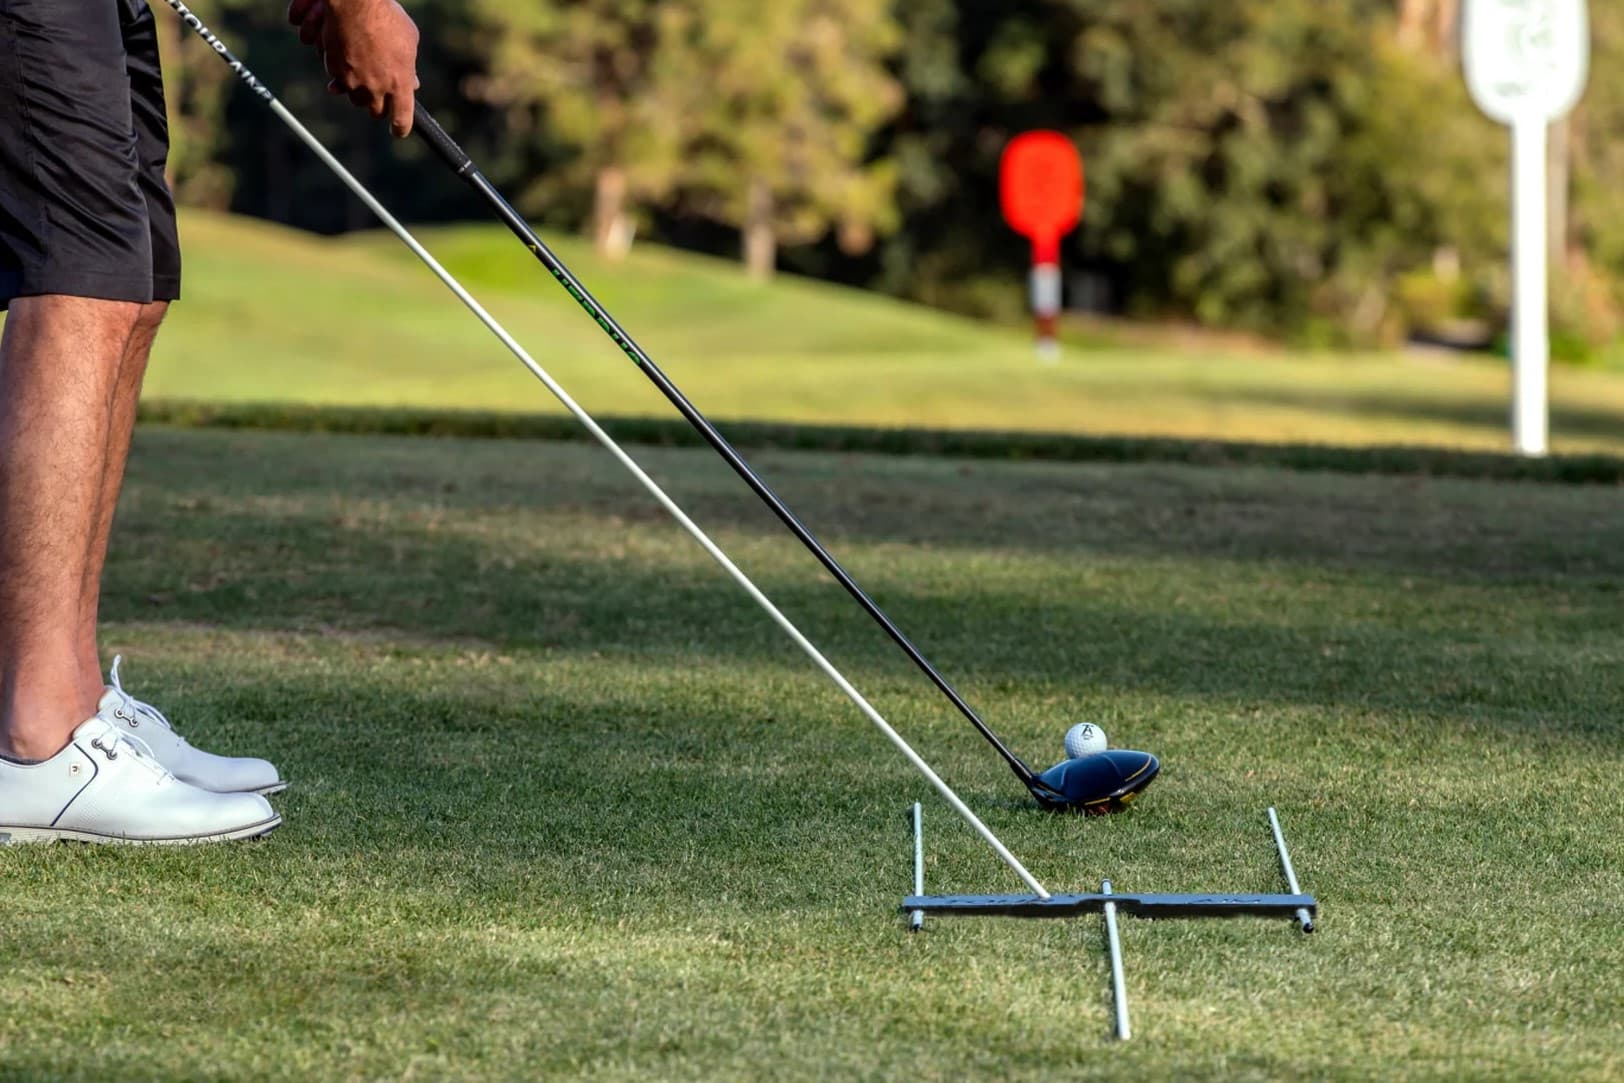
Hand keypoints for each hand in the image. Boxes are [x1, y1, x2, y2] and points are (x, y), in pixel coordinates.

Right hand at [287, 0, 419, 137]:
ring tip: (364, 73)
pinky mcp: (335, 71)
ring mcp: (354, 81)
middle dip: (378, 105)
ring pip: (355, 98)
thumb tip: (412, 83)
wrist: (354, 2)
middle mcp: (377, 87)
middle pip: (375, 111)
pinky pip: (338, 82)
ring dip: (359, 90)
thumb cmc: (386, 16)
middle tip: (381, 95)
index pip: (402, 119)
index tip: (398, 130)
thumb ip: (409, 66)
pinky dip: (341, 76)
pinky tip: (346, 62)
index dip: (400, 127)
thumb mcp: (409, 41)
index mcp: (399, 83)